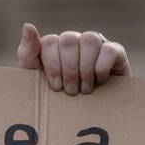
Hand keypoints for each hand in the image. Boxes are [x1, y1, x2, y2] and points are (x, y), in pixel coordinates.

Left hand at [16, 23, 130, 94]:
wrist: (89, 118)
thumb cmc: (59, 100)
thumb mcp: (37, 81)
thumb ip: (28, 54)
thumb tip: (27, 26)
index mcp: (55, 47)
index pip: (50, 42)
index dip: (52, 65)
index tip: (56, 86)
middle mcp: (75, 42)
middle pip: (68, 39)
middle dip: (68, 70)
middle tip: (71, 91)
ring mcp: (96, 45)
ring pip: (89, 40)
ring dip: (84, 69)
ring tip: (84, 90)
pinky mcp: (116, 52)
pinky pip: (108, 50)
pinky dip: (101, 68)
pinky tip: (99, 81)